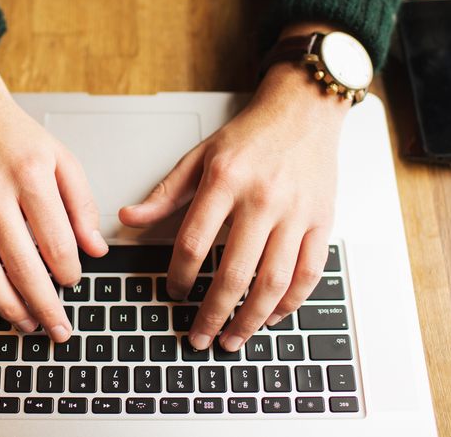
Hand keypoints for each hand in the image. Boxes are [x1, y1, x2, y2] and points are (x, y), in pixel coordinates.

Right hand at [0, 23, 106, 342]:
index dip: (70, 273)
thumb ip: (83, 204)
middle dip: (44, 307)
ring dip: (7, 308)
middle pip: (22, 267)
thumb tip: (95, 248)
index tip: (73, 282)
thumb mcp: (61, 159)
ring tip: (25, 323)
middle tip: (57, 328)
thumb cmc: (14, 136)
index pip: (57, 244)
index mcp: (30, 177)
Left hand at [120, 39, 348, 351]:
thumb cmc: (251, 135)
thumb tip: (128, 217)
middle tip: (199, 337)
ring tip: (233, 338)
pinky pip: (309, 273)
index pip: (195, 242)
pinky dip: (290, 302)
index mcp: (226, 180)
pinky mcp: (322, 221)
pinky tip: (272, 316)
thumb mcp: (200, 156)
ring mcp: (297, 213)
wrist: (303, 111)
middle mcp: (263, 198)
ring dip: (251, 319)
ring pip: (274, 281)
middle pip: (234, 272)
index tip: (173, 293)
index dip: (180, 276)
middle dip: (213, 313)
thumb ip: (165, 193)